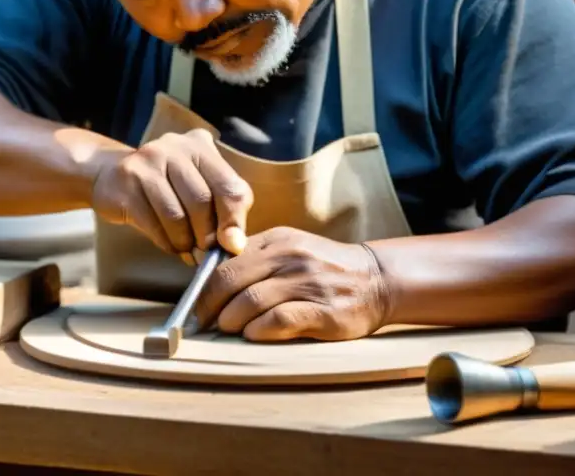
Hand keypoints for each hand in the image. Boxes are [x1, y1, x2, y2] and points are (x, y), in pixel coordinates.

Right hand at [90, 129, 251, 258]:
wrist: (110, 175)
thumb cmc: (166, 187)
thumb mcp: (198, 188)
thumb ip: (221, 211)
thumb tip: (233, 245)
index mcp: (201, 146)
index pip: (230, 185)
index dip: (234, 220)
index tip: (232, 246)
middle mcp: (175, 146)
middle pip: (202, 200)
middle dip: (206, 235)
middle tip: (204, 252)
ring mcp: (148, 161)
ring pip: (176, 215)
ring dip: (184, 241)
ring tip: (185, 249)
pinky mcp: (127, 181)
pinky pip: (152, 223)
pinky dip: (165, 242)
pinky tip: (168, 244)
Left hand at [194, 227, 390, 341]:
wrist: (376, 279)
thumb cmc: (325, 268)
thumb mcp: (291, 249)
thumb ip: (256, 257)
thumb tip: (210, 275)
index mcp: (277, 240)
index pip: (225, 259)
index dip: (204, 285)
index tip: (197, 304)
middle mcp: (289, 256)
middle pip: (229, 280)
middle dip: (209, 306)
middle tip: (204, 323)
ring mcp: (305, 282)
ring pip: (249, 302)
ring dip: (231, 321)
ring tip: (229, 330)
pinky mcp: (321, 310)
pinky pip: (277, 321)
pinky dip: (258, 331)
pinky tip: (254, 335)